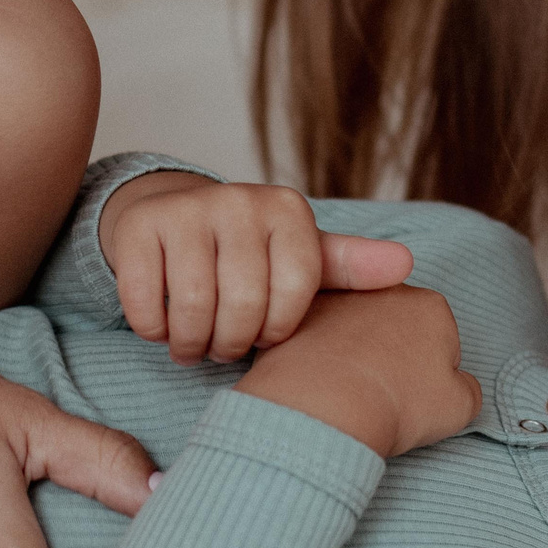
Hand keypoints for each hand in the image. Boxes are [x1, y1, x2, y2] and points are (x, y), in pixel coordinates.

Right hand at [97, 171, 412, 363]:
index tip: (268, 332)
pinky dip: (153, 330)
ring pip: (193, 311)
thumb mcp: (303, 259)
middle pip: (242, 308)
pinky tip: (162, 325)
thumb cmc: (250, 252)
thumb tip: (406, 264)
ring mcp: (188, 210)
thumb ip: (351, 267)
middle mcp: (240, 200)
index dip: (277, 330)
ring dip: (192, 344)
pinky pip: (147, 305)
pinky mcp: (141, 226)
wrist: (173, 215)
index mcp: (289, 211)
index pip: (293, 297)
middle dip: (232, 343)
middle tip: (225, 346)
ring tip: (196, 344)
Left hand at [235, 286, 481, 456]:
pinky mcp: (297, 317)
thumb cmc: (398, 404)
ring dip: (357, 353)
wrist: (324, 406)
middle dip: (394, 354)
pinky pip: (319, 339)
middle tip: (384, 393)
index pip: (442, 341)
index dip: (432, 374)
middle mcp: (385, 290)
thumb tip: (458, 384)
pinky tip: (320, 385)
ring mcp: (338, 300)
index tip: (415, 395)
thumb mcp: (458, 406)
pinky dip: (321, 357)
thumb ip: (467, 389)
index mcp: (431, 306)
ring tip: (350, 392)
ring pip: (356, 331)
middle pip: (398, 327)